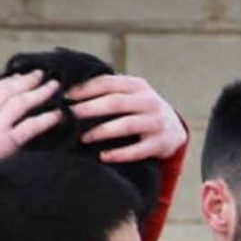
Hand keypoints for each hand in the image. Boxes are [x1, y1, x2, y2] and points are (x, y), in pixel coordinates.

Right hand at [0, 71, 64, 175]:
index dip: (6, 82)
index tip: (19, 77)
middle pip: (6, 92)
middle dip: (25, 81)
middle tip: (41, 75)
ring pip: (19, 104)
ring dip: (39, 93)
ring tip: (54, 88)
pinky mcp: (6, 144)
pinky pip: (29, 127)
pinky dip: (45, 119)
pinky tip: (57, 115)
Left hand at [66, 74, 187, 166]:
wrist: (174, 129)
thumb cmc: (141, 110)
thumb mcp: (131, 95)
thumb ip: (110, 91)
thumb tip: (71, 92)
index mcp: (138, 86)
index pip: (108, 83)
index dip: (86, 89)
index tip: (66, 97)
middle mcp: (149, 101)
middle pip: (115, 102)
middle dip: (90, 108)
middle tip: (70, 115)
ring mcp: (157, 122)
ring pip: (126, 125)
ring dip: (102, 131)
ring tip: (84, 138)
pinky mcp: (160, 143)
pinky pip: (137, 150)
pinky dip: (119, 154)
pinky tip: (103, 156)